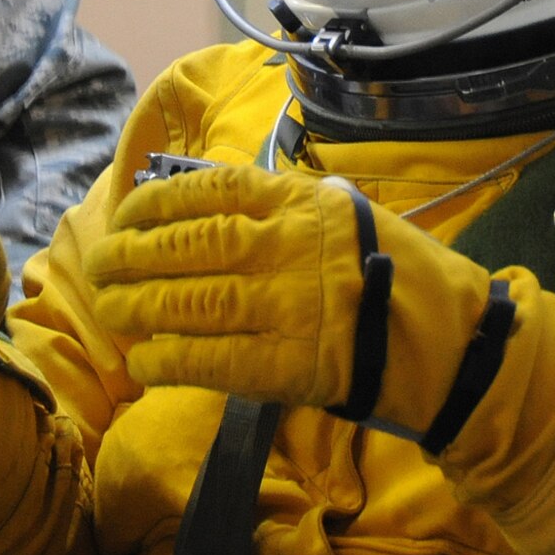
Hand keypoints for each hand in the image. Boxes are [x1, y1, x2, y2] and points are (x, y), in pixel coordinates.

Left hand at [84, 165, 499, 443]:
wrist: (454, 344)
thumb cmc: (396, 272)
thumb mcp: (341, 212)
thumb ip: (278, 206)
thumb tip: (200, 204)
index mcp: (299, 204)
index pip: (210, 190)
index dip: (158, 200)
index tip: (125, 210)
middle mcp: (288, 247)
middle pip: (190, 245)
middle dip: (133, 255)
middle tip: (100, 264)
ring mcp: (289, 305)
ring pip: (192, 300)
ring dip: (139, 305)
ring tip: (109, 309)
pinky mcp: (292, 364)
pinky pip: (213, 360)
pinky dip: (170, 360)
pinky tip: (144, 361)